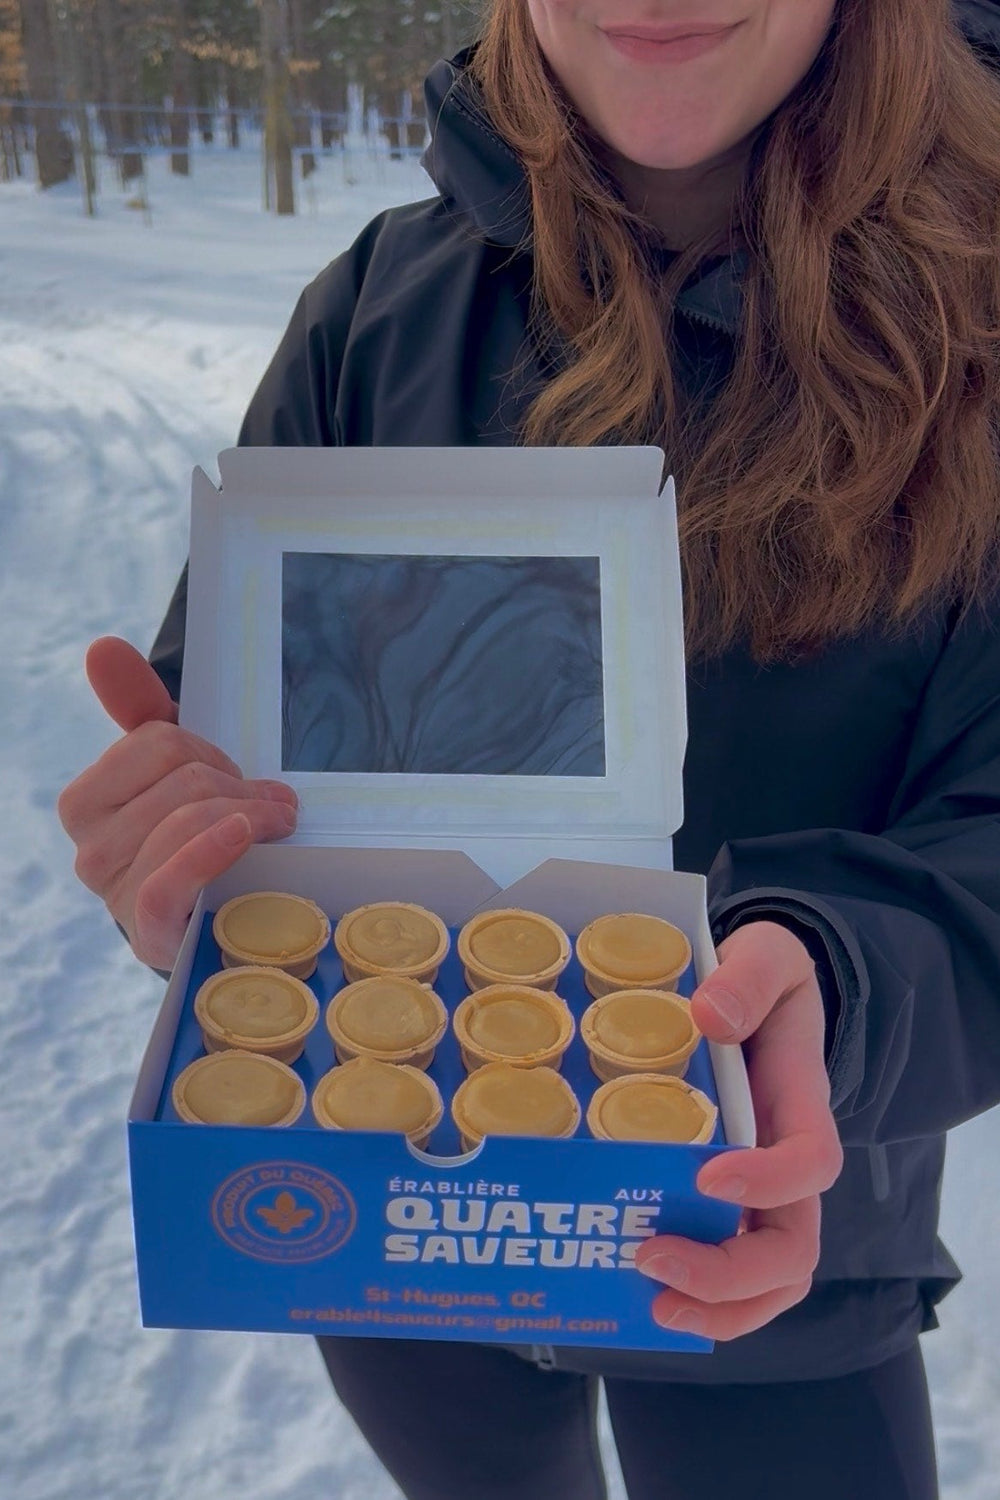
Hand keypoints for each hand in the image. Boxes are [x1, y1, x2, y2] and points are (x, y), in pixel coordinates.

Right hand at [57, 635, 298, 970]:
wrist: (206, 926)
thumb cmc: (189, 841)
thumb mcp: (168, 774)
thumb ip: (137, 709)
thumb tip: (102, 648)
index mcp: (85, 804)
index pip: (158, 743)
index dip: (210, 752)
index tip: (235, 774)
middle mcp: (90, 851)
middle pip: (183, 781)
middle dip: (240, 786)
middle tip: (274, 805)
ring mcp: (117, 895)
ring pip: (189, 822)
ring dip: (252, 814)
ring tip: (282, 822)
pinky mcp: (151, 932)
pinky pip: (171, 880)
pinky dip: (213, 849)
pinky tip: (249, 835)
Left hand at [634, 920, 843, 1339]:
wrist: (759, 992)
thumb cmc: (764, 978)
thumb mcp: (765, 954)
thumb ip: (746, 978)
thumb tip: (709, 1017)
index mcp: (800, 1103)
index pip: (812, 1161)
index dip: (769, 1181)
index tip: (709, 1175)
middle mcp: (786, 1160)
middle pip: (793, 1248)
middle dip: (731, 1273)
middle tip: (653, 1259)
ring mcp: (763, 1190)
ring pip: (771, 1278)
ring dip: (718, 1306)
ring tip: (651, 1305)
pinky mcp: (727, 1200)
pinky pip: (731, 1268)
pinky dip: (698, 1297)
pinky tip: (639, 1293)